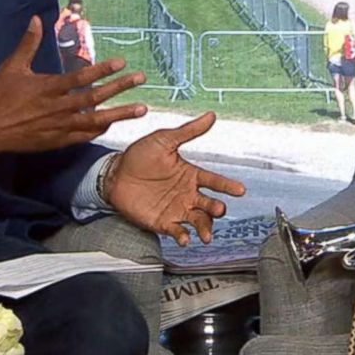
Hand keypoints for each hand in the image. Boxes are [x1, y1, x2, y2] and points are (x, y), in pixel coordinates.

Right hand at [0, 17, 146, 154]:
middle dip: (120, 88)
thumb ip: (28, 44)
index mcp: (48, 88)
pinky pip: (84, 135)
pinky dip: (99, 129)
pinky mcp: (57, 141)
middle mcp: (57, 108)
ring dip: (119, 113)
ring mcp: (59, 127)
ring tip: (142, 108)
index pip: (80, 78)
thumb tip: (36, 19)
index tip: (121, 63)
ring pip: (95, 120)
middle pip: (94, 98)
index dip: (102, 70)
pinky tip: (113, 123)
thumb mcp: (11, 67)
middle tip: (140, 79)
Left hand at [105, 112, 246, 246]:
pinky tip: (185, 239)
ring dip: (205, 228)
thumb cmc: (139, 156)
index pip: (214, 181)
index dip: (228, 186)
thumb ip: (188, 131)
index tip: (240, 190)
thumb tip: (211, 115)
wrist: (114, 174)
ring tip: (206, 234)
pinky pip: (178, 231)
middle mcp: (187, 194)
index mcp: (191, 175)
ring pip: (199, 221)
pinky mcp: (163, 222)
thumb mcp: (164, 140)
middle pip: (209, 204)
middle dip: (217, 209)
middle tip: (219, 209)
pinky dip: (183, 236)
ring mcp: (176, 209)